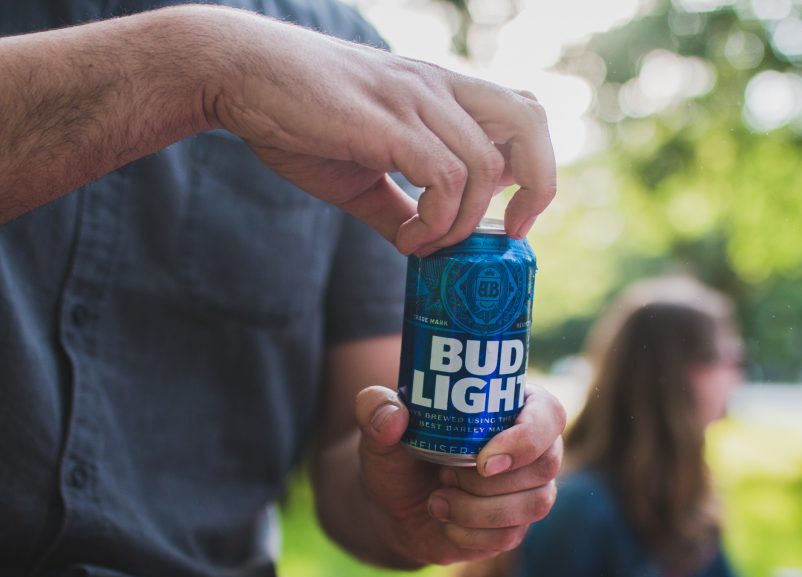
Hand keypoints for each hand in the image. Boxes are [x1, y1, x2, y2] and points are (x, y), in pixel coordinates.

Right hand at [204, 8, 556, 254]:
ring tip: (422, 243)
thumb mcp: (360, 172)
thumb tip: (422, 249)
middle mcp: (438, 87)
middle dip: (535, 185)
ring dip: (460, 223)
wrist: (236, 74)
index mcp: (441, 93)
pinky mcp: (387, 120)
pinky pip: (444, 177)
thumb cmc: (295, 118)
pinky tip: (407, 238)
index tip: (505, 222)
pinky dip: (436, 221)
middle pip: (529, 121)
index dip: (534, 170)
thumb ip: (399, 206)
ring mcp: (415, 98)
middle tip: (503, 232)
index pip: (522, 113)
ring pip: (484, 166)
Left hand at [352, 384, 564, 564]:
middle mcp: (531, 449)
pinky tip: (443, 519)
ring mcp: (527, 491)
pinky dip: (469, 532)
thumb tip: (394, 416)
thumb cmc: (397, 453)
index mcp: (512, 408)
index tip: (484, 459)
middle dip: (491, 479)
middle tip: (445, 475)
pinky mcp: (515, 526)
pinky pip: (509, 535)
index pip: (549, 414)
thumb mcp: (378, 425)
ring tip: (438, 498)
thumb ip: (375, 408)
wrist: (391, 504)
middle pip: (547, 462)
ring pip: (535, 503)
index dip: (527, 437)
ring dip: (479, 508)